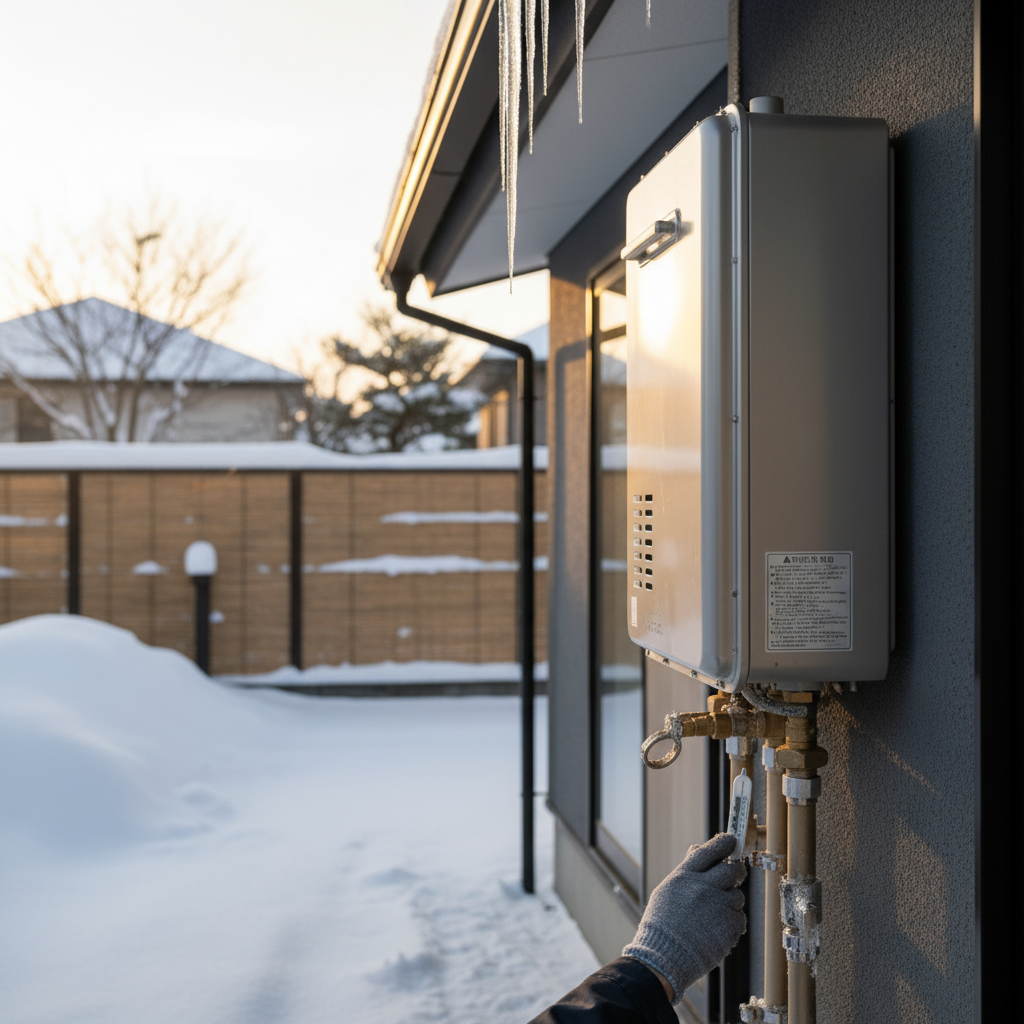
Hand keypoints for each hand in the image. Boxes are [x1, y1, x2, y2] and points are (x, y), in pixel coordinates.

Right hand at [622, 833, 745, 1002]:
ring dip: (730, 902)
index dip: (724, 843)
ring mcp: (718, 906)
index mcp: (686, 876)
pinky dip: (732, 923)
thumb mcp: (668, 890)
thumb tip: (697, 849)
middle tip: (732, 879)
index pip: (710, 851)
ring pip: (737, 895)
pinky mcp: (730, 926)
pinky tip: (717, 930)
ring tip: (714, 916)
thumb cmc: (662, 924)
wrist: (664, 956)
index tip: (731, 841)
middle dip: (735, 872)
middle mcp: (704, 886)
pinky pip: (740, 918)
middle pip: (732, 869)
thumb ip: (686, 870)